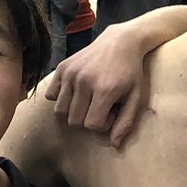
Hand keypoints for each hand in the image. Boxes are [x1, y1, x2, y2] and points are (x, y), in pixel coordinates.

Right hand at [44, 22, 149, 147]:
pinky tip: (76, 91)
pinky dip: (61, 97)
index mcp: (104, 90)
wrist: (120, 42)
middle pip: (74, 120)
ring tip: (89, 98)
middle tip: (101, 105)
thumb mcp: (136, 98)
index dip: (103, 124)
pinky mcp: (61, 67)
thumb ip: (126, 122)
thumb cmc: (130, 72)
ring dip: (74, 110)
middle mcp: (84, 81)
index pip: (91, 125)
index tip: (112, 112)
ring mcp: (70, 73)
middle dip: (88, 118)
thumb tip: (114, 144)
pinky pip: (51, 95)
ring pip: (60, 110)